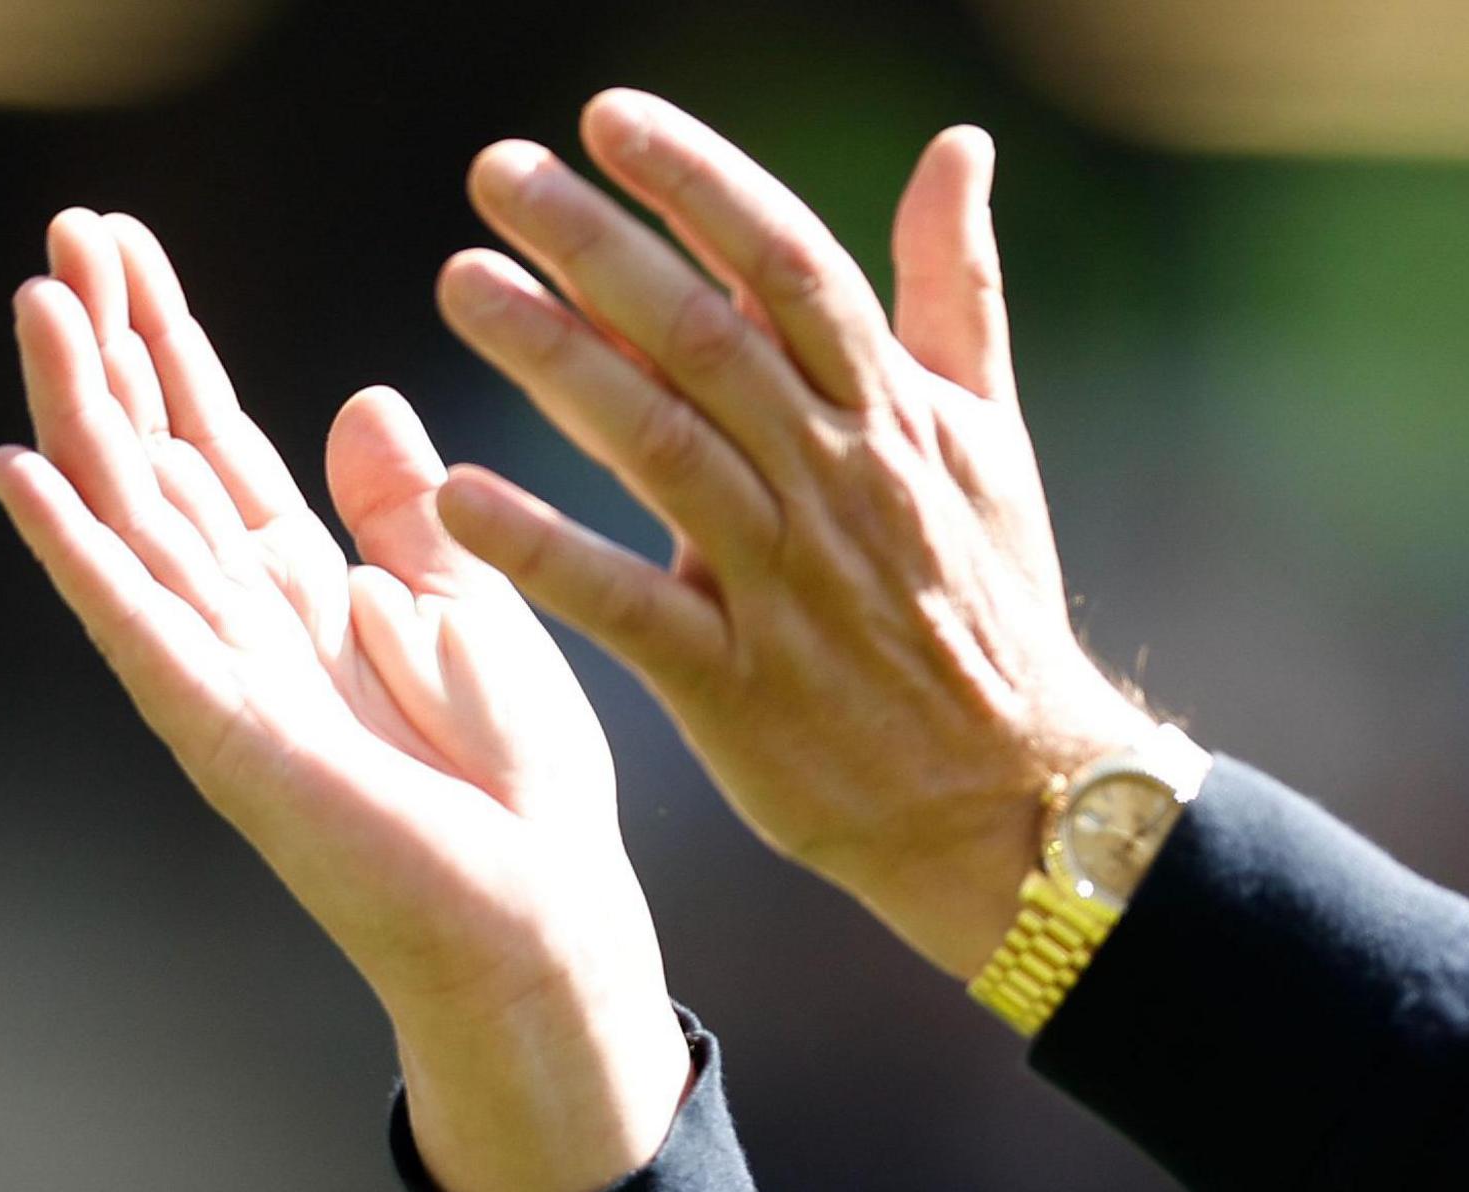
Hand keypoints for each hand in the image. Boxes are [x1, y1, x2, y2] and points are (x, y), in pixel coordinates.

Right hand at [0, 210, 686, 1191]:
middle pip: (159, 459)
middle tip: (68, 227)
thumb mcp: (471, 615)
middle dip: (111, 344)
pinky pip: (142, 630)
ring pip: (133, 519)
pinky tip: (23, 476)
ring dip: (80, 411)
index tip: (124, 242)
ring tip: (39, 301)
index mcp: (309, 594)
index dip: (172, 344)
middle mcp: (247, 626)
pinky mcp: (228, 737)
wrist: (542, 924)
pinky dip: (81, 556)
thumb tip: (359, 399)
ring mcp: (224, 678)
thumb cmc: (515, 793)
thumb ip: (404, 517)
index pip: (219, 445)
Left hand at [429, 89, 1149, 980]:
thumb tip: (960, 145)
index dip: (701, 185)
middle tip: (497, 171)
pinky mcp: (737, 685)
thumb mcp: (987, 438)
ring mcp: (787, 585)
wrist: (1013, 798)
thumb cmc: (988, 607)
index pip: (793, 269)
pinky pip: (628, 606)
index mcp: (896, 417)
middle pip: (711, 339)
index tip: (609, 117)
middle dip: (602, 245)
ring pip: (664, 448)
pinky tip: (456, 494)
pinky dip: (544, 548)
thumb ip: (955, 288)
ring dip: (557, 361)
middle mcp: (841, 484)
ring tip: (463, 282)